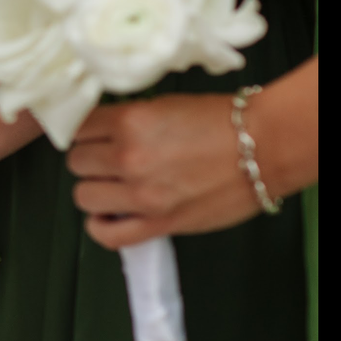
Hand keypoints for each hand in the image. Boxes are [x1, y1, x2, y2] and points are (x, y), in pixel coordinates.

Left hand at [67, 95, 261, 248]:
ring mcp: (141, 195)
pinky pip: (107, 235)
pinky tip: (109, 216)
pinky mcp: (158, 224)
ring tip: (114, 185)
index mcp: (129, 122)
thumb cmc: (222, 122)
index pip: (77, 128)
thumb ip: (128, 120)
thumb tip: (101, 132)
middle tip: (109, 159)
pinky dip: (100, 226)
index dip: (86, 132)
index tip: (94, 136)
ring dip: (95, 190)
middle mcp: (128, 158)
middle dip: (91, 160)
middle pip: (77, 162)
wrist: (263, 148)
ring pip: (84, 196)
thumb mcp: (164, 105)